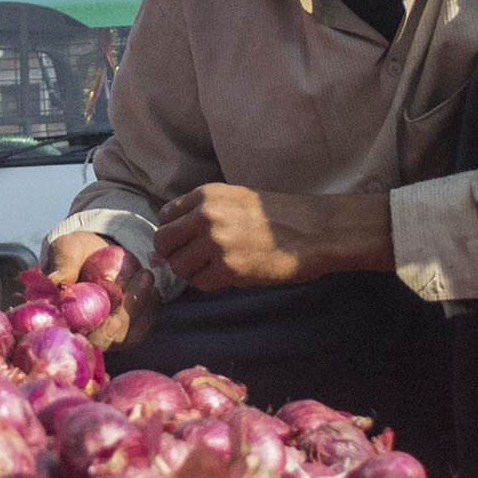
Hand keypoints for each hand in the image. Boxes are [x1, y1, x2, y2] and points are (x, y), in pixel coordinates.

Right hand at [45, 229, 160, 350]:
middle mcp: (80, 333)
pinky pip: (138, 331)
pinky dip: (148, 312)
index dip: (93, 333)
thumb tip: (57, 282)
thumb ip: (62, 265)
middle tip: (141, 278)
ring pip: (124, 336)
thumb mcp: (66, 250)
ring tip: (146, 275)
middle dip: (126, 313)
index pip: (75, 336)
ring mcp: (102, 335)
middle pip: (103, 340)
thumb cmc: (74, 251)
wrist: (94, 251)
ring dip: (139, 308)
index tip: (113, 322)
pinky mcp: (122, 332)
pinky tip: (153, 290)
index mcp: (60, 317)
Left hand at [151, 184, 391, 292]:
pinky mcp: (228, 268)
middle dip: (176, 254)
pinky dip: (212, 283)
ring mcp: (216, 241)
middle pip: (163, 242)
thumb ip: (205, 211)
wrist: (314, 230)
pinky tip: (231, 275)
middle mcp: (207, 215)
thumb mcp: (236, 199)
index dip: (173, 233)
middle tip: (196, 260)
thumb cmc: (279, 216)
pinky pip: (200, 283)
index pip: (164, 216)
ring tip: (216, 268)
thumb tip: (177, 235)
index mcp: (207, 195)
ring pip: (178, 266)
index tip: (186, 242)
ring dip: (194, 271)